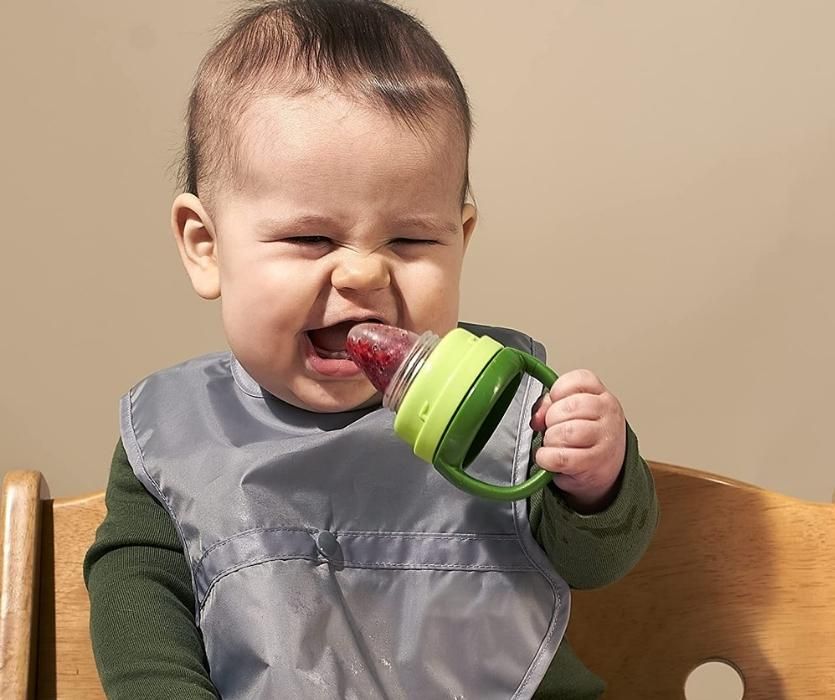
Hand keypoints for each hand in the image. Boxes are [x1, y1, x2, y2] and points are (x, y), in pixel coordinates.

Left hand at [529, 369, 626, 512]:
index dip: (558, 391)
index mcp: (601, 395)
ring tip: (554, 444)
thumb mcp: (571, 413)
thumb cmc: (585, 436)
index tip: (555, 403)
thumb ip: (550, 405)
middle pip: (569, 407)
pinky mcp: (595, 462)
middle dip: (551, 419)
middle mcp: (608, 413)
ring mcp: (605, 438)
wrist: (605, 468)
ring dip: (551, 440)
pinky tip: (548, 458)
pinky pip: (561, 457)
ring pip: (566, 432)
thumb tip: (537, 416)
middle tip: (553, 428)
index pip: (578, 380)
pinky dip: (547, 458)